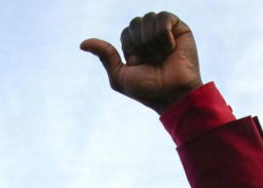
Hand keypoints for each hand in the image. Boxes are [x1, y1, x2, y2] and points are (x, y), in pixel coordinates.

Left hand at [81, 11, 201, 113]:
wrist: (172, 94)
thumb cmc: (148, 90)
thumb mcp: (119, 76)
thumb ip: (104, 56)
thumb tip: (82, 43)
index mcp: (136, 47)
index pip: (126, 33)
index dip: (130, 48)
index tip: (140, 65)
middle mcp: (150, 37)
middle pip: (134, 23)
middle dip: (140, 44)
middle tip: (152, 61)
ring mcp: (165, 32)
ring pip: (148, 18)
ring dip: (152, 42)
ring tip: (163, 57)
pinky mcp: (179, 29)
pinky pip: (164, 17)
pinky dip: (164, 35)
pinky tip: (171, 49)